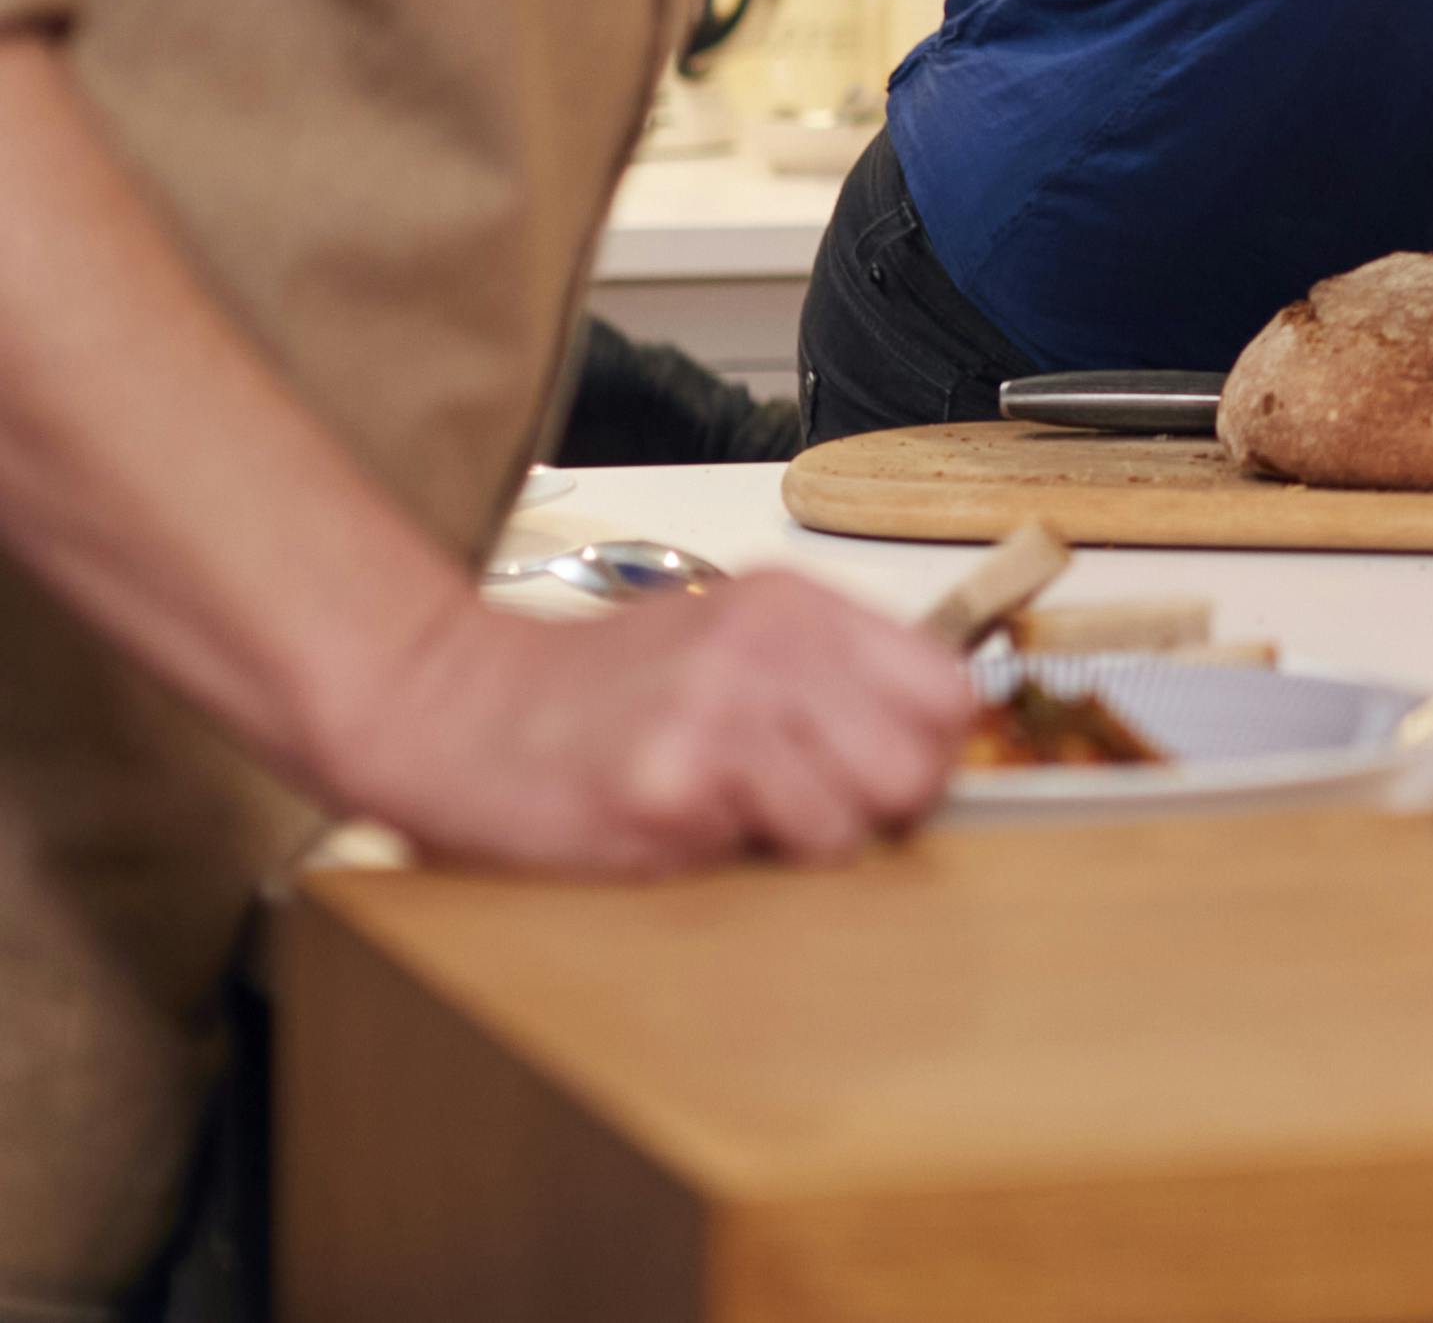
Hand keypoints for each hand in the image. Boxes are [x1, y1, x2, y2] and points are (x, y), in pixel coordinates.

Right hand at [339, 572, 974, 871]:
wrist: (453, 708)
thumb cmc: (593, 693)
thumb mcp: (727, 638)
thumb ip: (825, 675)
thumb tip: (928, 744)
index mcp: (795, 603)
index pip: (947, 687)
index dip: (931, 750)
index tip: (891, 778)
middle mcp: (770, 642)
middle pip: (920, 760)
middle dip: (881, 809)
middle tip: (813, 814)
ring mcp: (720, 708)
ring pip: (856, 818)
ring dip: (806, 842)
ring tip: (736, 819)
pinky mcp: (669, 783)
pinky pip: (766, 854)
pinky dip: (733, 861)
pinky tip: (677, 829)